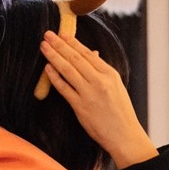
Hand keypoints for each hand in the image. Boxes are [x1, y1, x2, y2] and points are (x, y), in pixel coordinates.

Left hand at [40, 31, 157, 168]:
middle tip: (48, 34)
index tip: (62, 34)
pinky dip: (55, 77)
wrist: (124, 135)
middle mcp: (100, 82)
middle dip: (60, 45)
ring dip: (54, 56)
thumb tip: (92, 53)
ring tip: (44, 46)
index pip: (88, 54)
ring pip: (68, 70)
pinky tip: (47, 68)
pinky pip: (64, 89)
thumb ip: (102, 71)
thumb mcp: (116, 87)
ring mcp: (89, 94)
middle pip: (75, 59)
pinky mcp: (80, 107)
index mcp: (110, 74)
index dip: (73, 42)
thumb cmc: (120, 112)